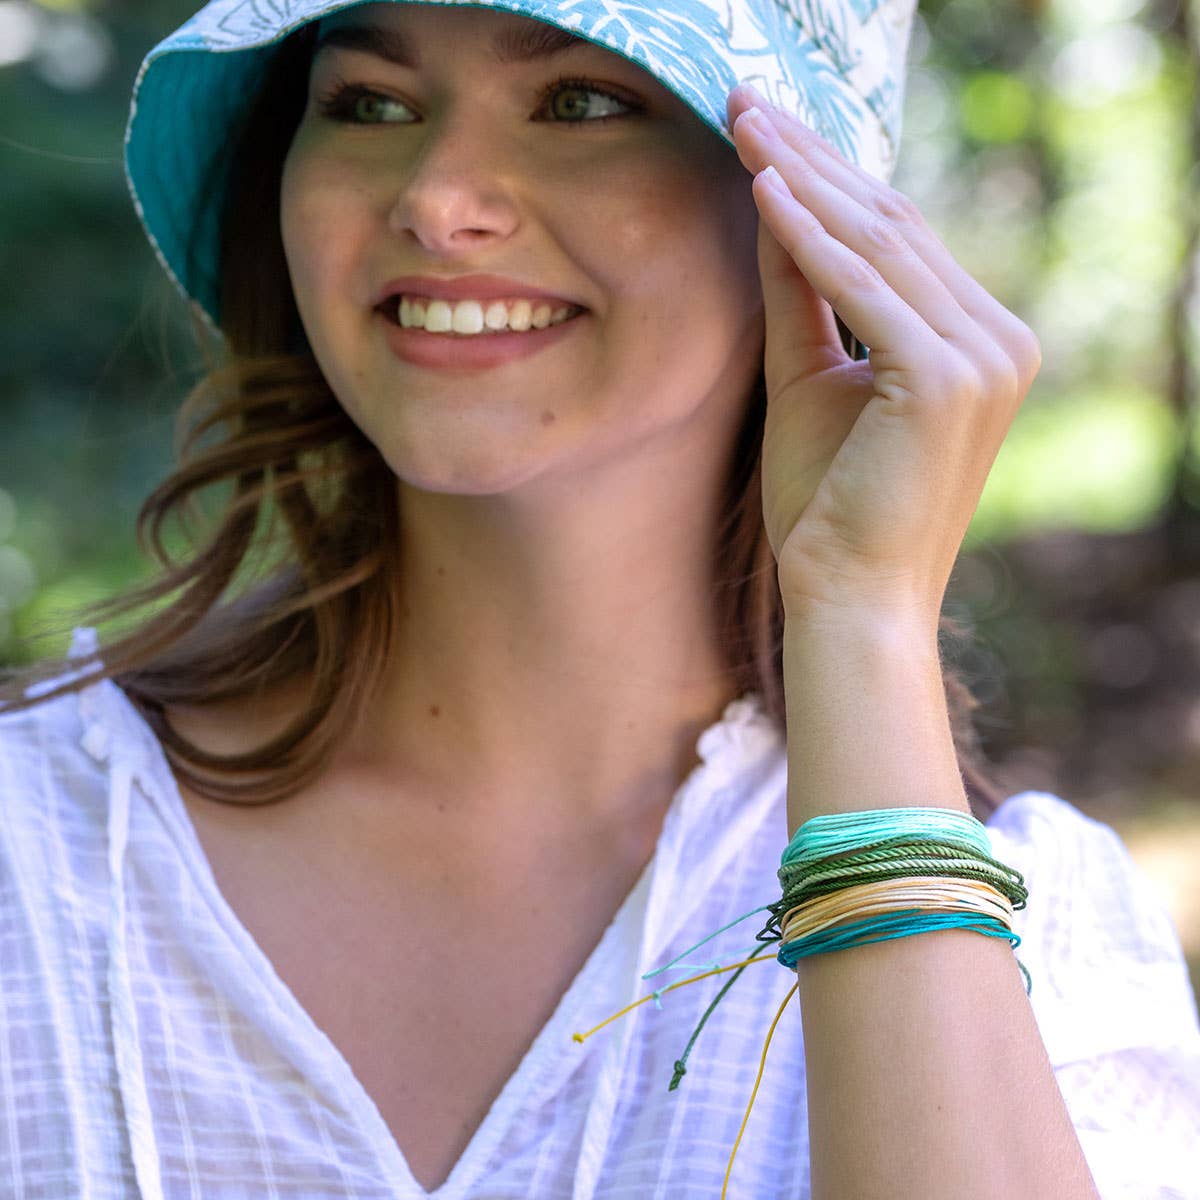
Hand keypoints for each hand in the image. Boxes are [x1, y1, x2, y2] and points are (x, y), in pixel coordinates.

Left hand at [727, 86, 1041, 625]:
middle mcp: (999, 340)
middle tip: (745, 99)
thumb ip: (801, 296)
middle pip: (892, 224)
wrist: (848, 597)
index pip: (897, 239)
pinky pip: (863, 287)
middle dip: (812, 158)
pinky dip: (809, 237)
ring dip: (803, 178)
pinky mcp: (949, 378)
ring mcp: (985, 357)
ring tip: (743, 123)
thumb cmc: (830, 507)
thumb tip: (772, 205)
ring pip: (879, 243)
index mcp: (977, 343)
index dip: (830, 177)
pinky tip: (762, 188)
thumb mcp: (811, 380)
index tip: (766, 130)